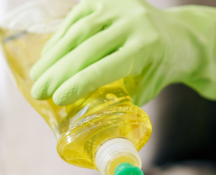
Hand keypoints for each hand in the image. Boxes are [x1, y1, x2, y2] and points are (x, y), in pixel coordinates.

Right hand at [29, 0, 215, 113]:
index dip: (78, 83)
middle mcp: (134, 23)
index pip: (105, 67)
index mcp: (146, 48)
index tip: (57, 99)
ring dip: (54, 55)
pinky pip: (77, 18)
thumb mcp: (142, 89)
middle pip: (87, 48)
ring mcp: (119, 7)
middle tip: (38, 92)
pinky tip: (48, 56)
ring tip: (37, 76)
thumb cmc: (157, 69)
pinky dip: (59, 38)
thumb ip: (114, 101)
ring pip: (78, 32)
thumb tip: (81, 122)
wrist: (178, 35)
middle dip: (58, 72)